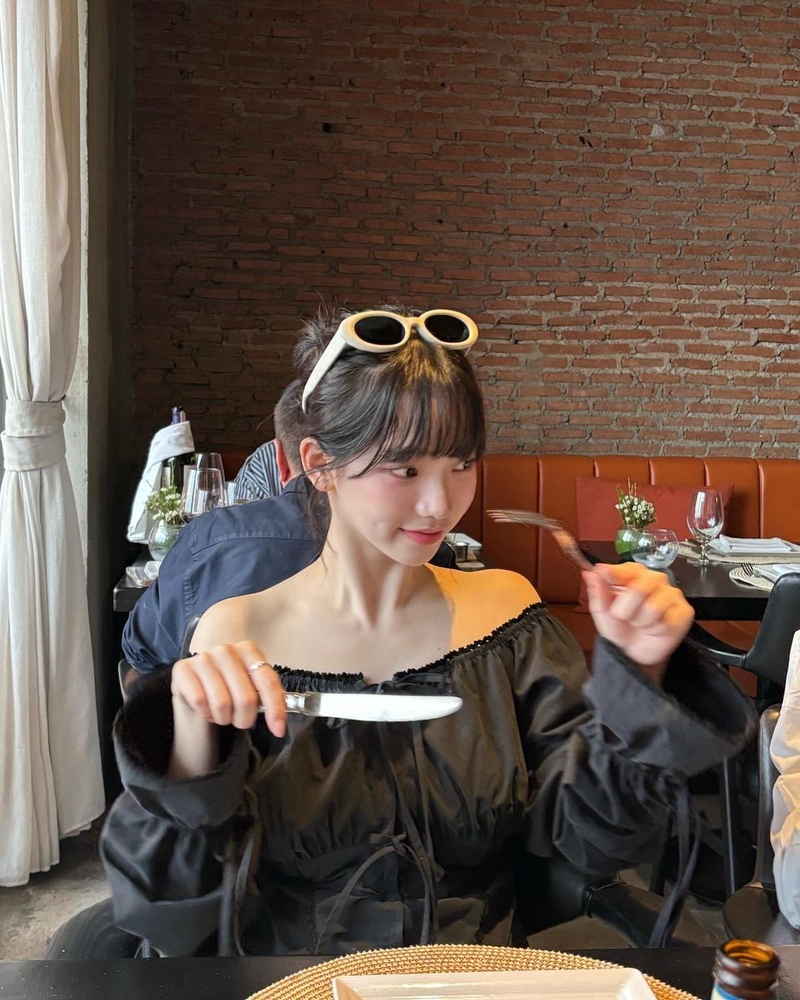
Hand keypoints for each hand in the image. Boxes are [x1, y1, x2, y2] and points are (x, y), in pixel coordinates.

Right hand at [171, 641, 286, 736]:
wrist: (196, 684)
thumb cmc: (229, 686)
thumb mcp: (252, 686)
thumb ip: (268, 698)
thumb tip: (280, 726)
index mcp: (248, 650)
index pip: (267, 682)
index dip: (275, 709)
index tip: (278, 730)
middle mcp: (226, 650)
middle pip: (245, 698)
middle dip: (244, 719)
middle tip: (239, 720)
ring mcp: (203, 657)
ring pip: (222, 703)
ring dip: (223, 718)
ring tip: (221, 713)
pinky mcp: (182, 669)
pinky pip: (200, 702)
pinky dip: (205, 713)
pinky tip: (205, 708)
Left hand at [583, 563, 693, 685]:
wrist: (632, 652)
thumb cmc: (618, 627)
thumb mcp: (601, 611)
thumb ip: (597, 591)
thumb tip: (589, 572)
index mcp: (635, 575)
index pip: (628, 568)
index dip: (616, 573)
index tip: (604, 574)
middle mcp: (656, 579)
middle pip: (640, 588)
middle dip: (625, 609)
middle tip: (624, 617)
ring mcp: (672, 594)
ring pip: (653, 607)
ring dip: (640, 622)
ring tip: (640, 624)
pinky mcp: (684, 611)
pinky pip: (668, 620)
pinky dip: (656, 629)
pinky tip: (655, 629)